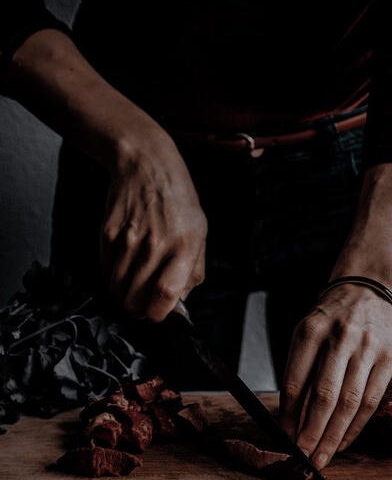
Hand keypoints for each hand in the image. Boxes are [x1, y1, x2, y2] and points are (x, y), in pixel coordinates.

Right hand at [100, 127, 206, 320]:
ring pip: (116, 289)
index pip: (165, 295)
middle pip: (135, 298)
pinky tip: (123, 262)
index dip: (157, 314)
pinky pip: (104, 271)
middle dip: (137, 309)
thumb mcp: (199, 233)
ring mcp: (128, 239)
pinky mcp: (107, 233)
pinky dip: (112, 275)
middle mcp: (156, 244)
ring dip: (122, 294)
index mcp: (185, 246)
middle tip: (141, 303)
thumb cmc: (178, 201)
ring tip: (132, 283)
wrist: (146, 165)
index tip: (155, 314)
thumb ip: (193, 271)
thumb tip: (178, 304)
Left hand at [279, 283, 391, 468]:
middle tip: (303, 458)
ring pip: (349, 403)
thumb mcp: (306, 332)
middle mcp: (339, 339)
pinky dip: (356, 426)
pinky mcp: (388, 358)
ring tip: (322, 457)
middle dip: (311, 432)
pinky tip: (344, 442)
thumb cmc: (330, 317)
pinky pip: (371, 400)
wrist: (368, 289)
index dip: (289, 415)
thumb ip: (298, 369)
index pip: (296, 382)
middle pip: (324, 396)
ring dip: (333, 436)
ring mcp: (367, 349)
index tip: (284, 437)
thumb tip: (290, 417)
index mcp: (311, 331)